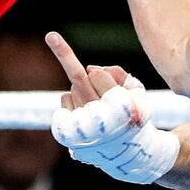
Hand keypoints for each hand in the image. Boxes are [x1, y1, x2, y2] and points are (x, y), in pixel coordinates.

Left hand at [45, 32, 178, 183]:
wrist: (129, 153)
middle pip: (79, 80)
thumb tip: (90, 69)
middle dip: (64, 55)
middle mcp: (100, 117)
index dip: (99, 73)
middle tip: (51, 36)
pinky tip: (84, 114)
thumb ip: (120, 76)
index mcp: (121, 106)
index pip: (99, 78)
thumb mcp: (138, 93)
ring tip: (96, 106)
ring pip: (72, 91)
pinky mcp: (71, 135)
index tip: (87, 62)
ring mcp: (83, 127)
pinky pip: (64, 104)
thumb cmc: (134, 115)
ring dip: (80, 90)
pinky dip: (71, 102)